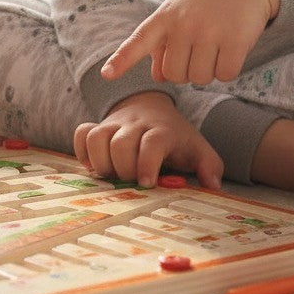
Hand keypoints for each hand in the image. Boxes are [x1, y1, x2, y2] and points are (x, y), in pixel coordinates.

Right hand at [74, 92, 222, 188]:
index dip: (146, 164)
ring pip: (97, 137)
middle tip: (130, 183)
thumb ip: (209, 165)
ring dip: (100, 162)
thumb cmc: (175, 137)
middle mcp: (135, 124)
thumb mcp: (197, 148)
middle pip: (120, 143)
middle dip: (123, 168)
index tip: (146, 183)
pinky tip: (94, 167)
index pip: (152, 143)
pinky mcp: (98, 126)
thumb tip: (212, 186)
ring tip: (111, 176)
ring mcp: (114, 124)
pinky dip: (82, 152)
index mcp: (162, 130)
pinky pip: (81, 133)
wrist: (151, 108)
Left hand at [101, 0, 278, 84]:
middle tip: (199, 47)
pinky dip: (229, 69)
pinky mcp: (235, 39)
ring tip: (215, 44)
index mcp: (164, 17)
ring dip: (209, 70)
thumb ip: (162, 43)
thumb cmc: (205, 1)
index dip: (122, 60)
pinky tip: (231, 48)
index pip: (139, 40)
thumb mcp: (178, 14)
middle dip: (187, 70)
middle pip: (175, 75)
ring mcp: (208, 30)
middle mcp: (183, 23)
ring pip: (200, 78)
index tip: (106, 74)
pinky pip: (225, 75)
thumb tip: (158, 75)